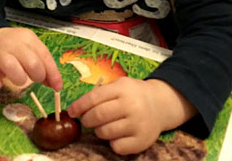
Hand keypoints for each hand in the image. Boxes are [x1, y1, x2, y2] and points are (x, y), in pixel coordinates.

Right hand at [0, 27, 62, 90]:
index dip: (53, 73)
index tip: (57, 87)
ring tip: (19, 80)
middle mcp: (13, 43)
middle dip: (37, 76)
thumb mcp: (31, 49)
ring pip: (11, 65)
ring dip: (19, 78)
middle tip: (35, 79)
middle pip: (31, 62)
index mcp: (28, 38)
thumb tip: (56, 85)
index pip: (44, 55)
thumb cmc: (14, 47)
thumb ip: (43, 65)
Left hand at [67, 77, 196, 154]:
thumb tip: (76, 108)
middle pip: (98, 115)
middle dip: (87, 119)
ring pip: (105, 132)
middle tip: (87, 120)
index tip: (71, 111)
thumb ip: (100, 94)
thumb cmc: (133, 95)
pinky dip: (112, 142)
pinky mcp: (142, 141)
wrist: (160, 105)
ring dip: (98, 130)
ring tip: (104, 125)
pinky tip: (117, 134)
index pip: (94, 97)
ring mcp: (138, 124)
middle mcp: (132, 105)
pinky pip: (116, 146)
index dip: (79, 106)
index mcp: (123, 88)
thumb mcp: (119, 85)